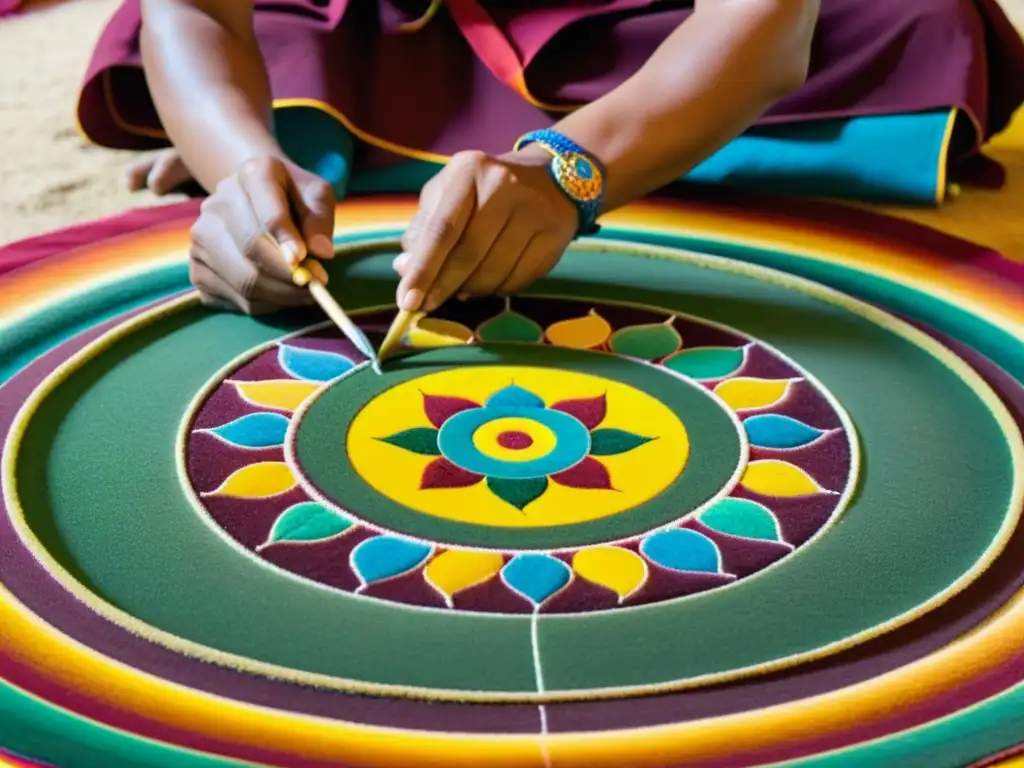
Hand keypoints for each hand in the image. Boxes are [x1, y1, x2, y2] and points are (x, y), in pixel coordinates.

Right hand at [189, 156, 335, 313]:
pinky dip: (262, 306)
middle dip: (289, 276)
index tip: (311, 264)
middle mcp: (217, 203)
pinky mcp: (196, 268)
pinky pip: (232, 298)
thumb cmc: (294, 200)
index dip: (290, 243)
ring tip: (304, 294)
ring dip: (279, 295)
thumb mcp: (317, 196)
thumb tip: (320, 251)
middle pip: (251, 249)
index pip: (269, 214)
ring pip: (241, 280)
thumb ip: (320, 219)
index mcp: (252, 175)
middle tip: (316, 286)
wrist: (258, 203)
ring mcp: (201, 236)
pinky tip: (279, 297)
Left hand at [394, 147, 577, 311]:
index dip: (423, 269)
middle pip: (468, 253)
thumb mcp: (449, 195)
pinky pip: (520, 279)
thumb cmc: (484, 189)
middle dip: (444, 286)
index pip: (441, 229)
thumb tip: (405, 270)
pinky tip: (491, 283)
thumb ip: (423, 229)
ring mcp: (534, 211)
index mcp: (468, 171)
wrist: (549, 176)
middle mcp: (504, 186)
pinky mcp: (555, 235)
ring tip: (462, 289)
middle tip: (427, 306)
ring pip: (495, 271)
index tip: (408, 301)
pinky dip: (499, 289)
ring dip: (472, 290)